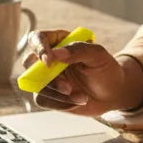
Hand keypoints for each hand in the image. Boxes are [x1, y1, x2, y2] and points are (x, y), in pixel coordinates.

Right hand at [22, 30, 142, 115]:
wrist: (113, 93)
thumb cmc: (106, 69)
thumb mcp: (98, 55)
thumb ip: (79, 50)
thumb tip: (56, 53)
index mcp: (58, 41)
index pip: (37, 39)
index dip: (39, 48)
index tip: (49, 61)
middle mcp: (48, 58)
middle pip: (29, 63)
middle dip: (48, 78)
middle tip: (68, 87)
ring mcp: (45, 77)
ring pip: (35, 84)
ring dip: (58, 93)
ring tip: (82, 96)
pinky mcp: (47, 95)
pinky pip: (42, 99)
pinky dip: (60, 103)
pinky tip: (77, 101)